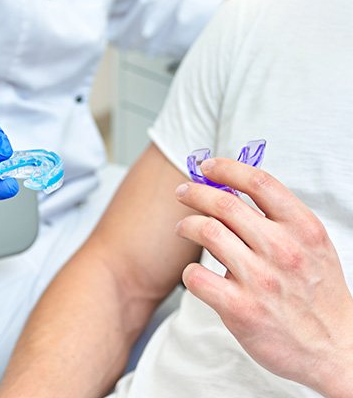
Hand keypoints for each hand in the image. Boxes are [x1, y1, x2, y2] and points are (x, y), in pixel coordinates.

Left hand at [175, 158, 352, 396]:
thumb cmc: (318, 294)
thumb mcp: (312, 246)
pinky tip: (193, 273)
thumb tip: (234, 191)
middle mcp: (282, 249)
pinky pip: (197, 277)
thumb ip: (279, 219)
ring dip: (186, 225)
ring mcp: (261, 279)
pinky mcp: (240, 309)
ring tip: (183, 227)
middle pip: (225, 204)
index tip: (207, 167)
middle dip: (195, 192)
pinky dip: (188, 271)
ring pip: (206, 232)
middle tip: (182, 193)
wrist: (335, 349)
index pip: (259, 182)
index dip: (226, 168)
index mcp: (303, 228)